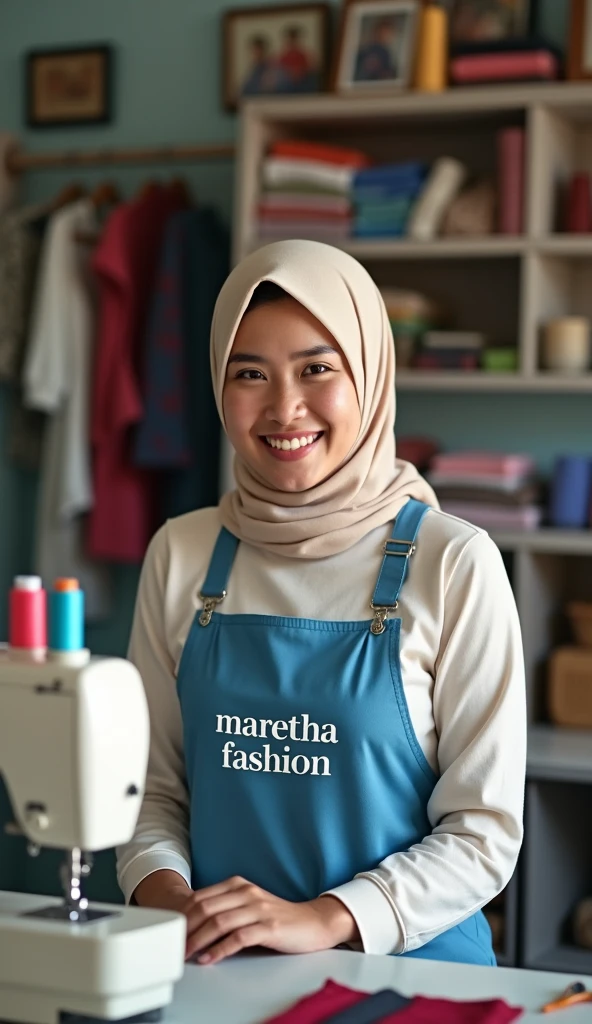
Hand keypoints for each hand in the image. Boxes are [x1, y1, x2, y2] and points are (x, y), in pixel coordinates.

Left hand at [178, 876, 359, 963]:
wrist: (314, 922)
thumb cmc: (279, 917)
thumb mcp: (249, 906)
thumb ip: (225, 909)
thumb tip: (194, 924)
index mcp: (238, 885)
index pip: (200, 898)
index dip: (182, 916)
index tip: (170, 932)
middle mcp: (246, 893)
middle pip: (205, 908)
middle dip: (185, 929)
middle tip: (173, 946)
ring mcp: (258, 909)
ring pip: (218, 922)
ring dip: (198, 940)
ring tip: (186, 954)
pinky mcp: (269, 927)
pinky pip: (238, 938)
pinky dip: (219, 950)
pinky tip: (209, 959)